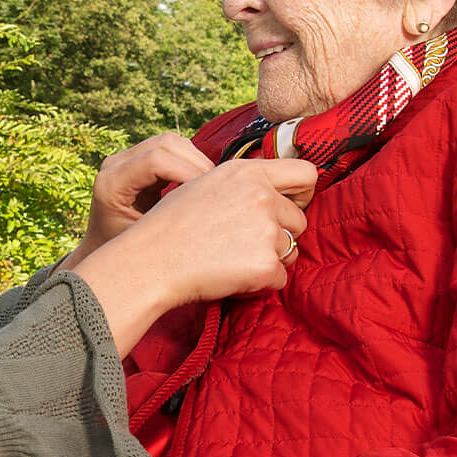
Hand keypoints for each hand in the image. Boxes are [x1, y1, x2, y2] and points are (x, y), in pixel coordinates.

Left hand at [64, 134, 215, 269]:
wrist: (103, 250)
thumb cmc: (126, 254)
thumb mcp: (149, 238)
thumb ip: (173, 217)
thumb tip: (214, 204)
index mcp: (111, 184)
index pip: (155, 161)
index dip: (188, 171)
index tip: (209, 192)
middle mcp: (114, 164)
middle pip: (165, 143)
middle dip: (196, 162)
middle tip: (216, 186)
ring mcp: (124, 158)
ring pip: (169, 141)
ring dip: (195, 159)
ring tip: (209, 184)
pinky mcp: (136, 158)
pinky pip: (169, 148)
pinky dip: (189, 160)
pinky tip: (199, 181)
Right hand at [72, 159, 315, 350]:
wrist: (151, 262)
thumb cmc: (170, 226)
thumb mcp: (204, 184)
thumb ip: (242, 184)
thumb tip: (271, 192)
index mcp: (247, 172)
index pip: (306, 173)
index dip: (304, 193)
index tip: (291, 205)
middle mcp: (262, 196)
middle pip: (299, 220)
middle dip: (279, 235)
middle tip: (243, 245)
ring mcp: (266, 230)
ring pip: (291, 251)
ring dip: (268, 260)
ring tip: (230, 260)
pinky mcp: (266, 264)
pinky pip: (280, 279)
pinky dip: (259, 284)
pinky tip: (230, 277)